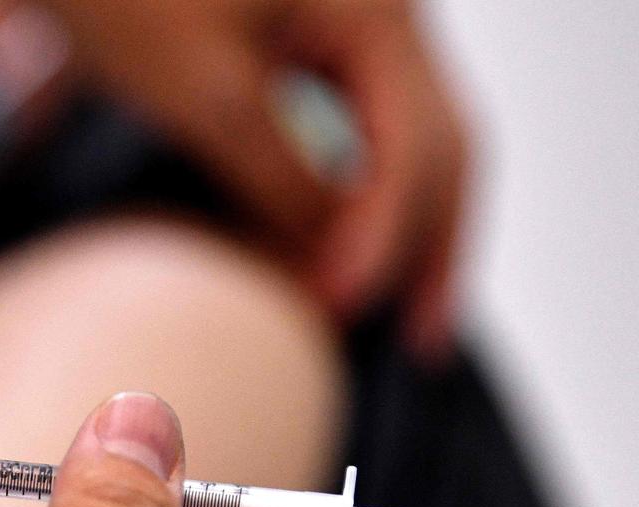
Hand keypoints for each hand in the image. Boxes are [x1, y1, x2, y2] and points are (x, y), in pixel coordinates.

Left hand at [33, 0, 467, 361]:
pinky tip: (353, 245)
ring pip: (415, 137)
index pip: (411, 138)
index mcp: (371, 4)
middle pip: (442, 140)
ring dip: (410, 227)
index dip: (384, 234)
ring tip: (406, 314)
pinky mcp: (322, 40)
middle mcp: (382, 9)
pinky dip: (369, 193)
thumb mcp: (197, 87)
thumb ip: (276, 171)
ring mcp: (357, 23)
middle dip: (432, 244)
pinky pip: (372, 126)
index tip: (341, 305)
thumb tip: (329, 255)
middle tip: (420, 340)